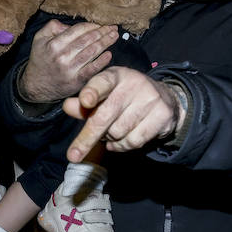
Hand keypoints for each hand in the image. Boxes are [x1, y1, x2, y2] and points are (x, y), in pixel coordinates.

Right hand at [20, 20, 118, 102]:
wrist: (35, 86)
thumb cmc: (40, 59)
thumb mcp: (39, 39)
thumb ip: (52, 27)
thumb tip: (70, 25)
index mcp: (54, 44)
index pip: (78, 30)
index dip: (92, 26)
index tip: (100, 24)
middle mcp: (62, 56)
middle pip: (87, 40)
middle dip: (102, 32)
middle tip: (113, 27)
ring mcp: (70, 70)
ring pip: (92, 52)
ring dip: (106, 43)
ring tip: (114, 36)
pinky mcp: (76, 81)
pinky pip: (92, 69)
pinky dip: (102, 61)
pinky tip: (109, 54)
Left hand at [63, 67, 184, 159]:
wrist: (164, 98)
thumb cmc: (125, 97)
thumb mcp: (105, 95)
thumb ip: (85, 103)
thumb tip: (68, 107)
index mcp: (116, 75)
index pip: (102, 82)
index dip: (92, 91)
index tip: (85, 101)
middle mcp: (134, 83)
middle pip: (105, 115)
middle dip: (87, 137)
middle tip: (73, 155)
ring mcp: (151, 98)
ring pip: (118, 132)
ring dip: (109, 138)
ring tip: (113, 131)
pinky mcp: (162, 115)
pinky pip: (133, 141)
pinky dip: (122, 146)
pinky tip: (121, 140)